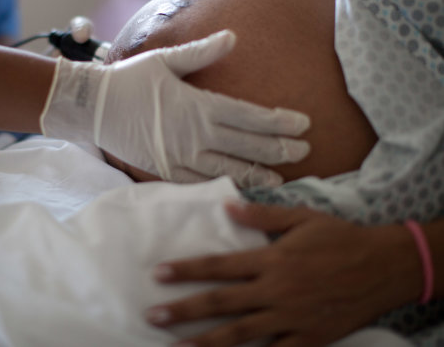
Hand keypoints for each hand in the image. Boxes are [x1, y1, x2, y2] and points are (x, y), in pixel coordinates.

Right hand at [40, 30, 310, 186]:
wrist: (93, 107)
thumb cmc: (129, 79)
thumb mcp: (165, 61)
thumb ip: (202, 52)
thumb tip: (234, 36)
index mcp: (198, 106)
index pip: (249, 116)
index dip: (279, 122)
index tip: (304, 124)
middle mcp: (194, 135)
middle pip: (246, 146)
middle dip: (279, 150)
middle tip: (306, 151)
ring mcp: (180, 157)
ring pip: (227, 170)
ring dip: (257, 175)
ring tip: (281, 180)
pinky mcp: (165, 171)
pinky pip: (200, 183)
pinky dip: (222, 187)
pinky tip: (238, 189)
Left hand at [145, 203, 422, 346]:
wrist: (385, 267)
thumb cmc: (340, 238)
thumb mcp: (302, 217)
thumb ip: (262, 214)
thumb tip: (226, 206)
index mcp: (271, 259)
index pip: (219, 265)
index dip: (186, 270)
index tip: (159, 274)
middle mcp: (276, 290)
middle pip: (221, 302)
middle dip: (184, 309)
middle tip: (153, 315)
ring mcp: (291, 318)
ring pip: (240, 334)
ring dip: (206, 341)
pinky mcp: (309, 338)